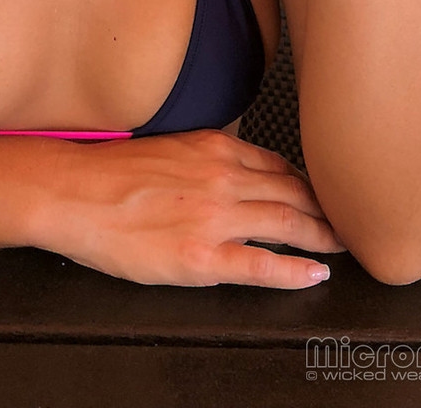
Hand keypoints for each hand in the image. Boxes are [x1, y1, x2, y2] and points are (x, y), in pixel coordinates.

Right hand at [34, 129, 343, 287]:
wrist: (72, 192)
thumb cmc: (110, 172)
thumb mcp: (170, 145)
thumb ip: (207, 154)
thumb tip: (233, 163)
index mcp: (214, 148)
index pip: (278, 165)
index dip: (307, 183)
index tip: (321, 194)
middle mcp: (223, 178)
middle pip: (294, 193)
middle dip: (326, 210)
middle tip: (348, 224)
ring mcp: (215, 217)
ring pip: (287, 224)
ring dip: (321, 237)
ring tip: (341, 247)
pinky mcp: (203, 256)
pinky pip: (262, 266)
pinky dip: (295, 271)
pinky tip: (313, 275)